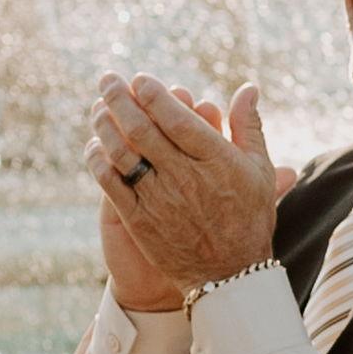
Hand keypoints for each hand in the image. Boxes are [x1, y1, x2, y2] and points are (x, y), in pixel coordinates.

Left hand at [90, 77, 287, 292]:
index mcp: (216, 161)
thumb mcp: (257, 170)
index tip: (139, 79)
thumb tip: (248, 87)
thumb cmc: (248, 216)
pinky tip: (95, 147)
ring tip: (97, 108)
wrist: (230, 275)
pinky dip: (99, 162)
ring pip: (123, 154)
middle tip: (107, 80)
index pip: (178, 118)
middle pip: (144, 130)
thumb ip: (248, 126)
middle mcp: (186, 177)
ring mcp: (160, 199)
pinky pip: (112, 185)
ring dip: (105, 127)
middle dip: (120, 100)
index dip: (154, 95)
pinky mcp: (140, 221)